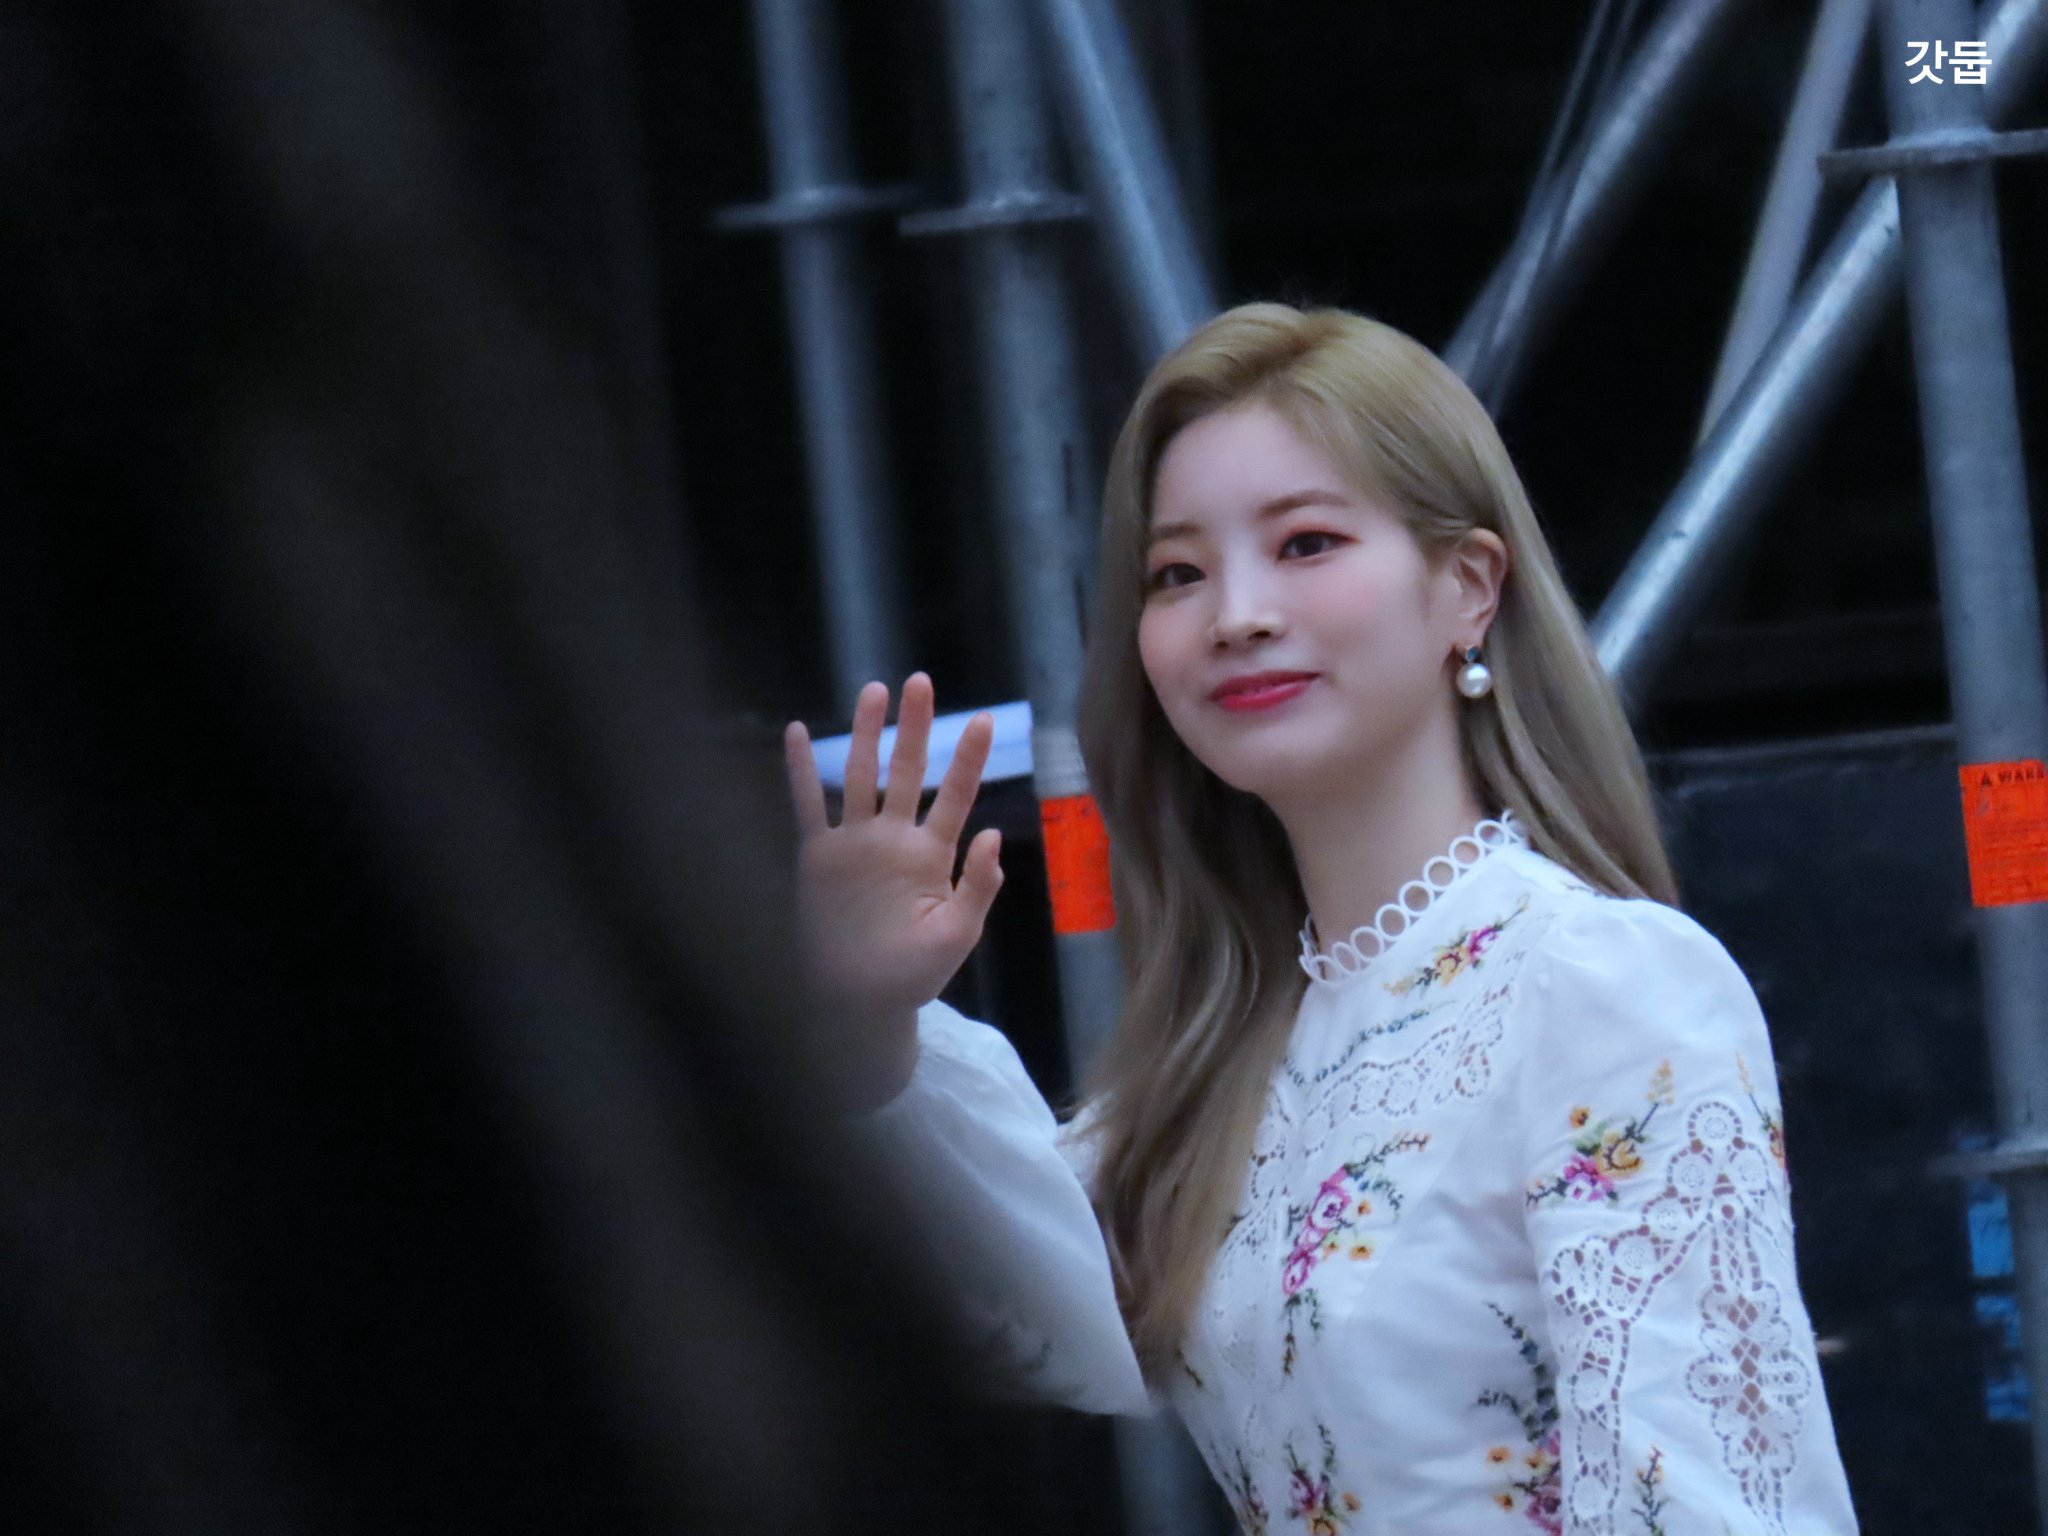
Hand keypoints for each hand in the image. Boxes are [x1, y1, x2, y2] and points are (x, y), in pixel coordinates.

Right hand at [783, 673, 1002, 1104]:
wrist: (857, 1004)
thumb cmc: (911, 976)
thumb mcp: (956, 936)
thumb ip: (976, 888)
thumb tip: (993, 835)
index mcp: (931, 858)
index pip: (953, 796)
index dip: (967, 759)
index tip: (983, 720)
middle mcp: (893, 841)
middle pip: (906, 771)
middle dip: (914, 727)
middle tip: (921, 681)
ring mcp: (854, 845)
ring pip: (859, 776)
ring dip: (864, 734)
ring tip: (873, 689)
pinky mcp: (817, 858)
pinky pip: (807, 806)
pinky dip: (800, 771)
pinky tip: (797, 732)